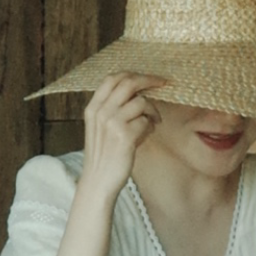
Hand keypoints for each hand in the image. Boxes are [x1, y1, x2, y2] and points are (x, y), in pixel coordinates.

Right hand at [79, 73, 165, 201]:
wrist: (98, 180)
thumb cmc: (104, 155)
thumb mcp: (100, 127)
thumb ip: (113, 109)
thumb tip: (139, 94)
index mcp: (93, 108)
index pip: (112, 79)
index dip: (133, 74)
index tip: (148, 78)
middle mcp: (101, 112)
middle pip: (128, 83)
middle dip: (149, 80)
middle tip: (163, 83)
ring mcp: (112, 123)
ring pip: (141, 102)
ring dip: (153, 110)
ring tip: (154, 120)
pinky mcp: (125, 136)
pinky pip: (146, 121)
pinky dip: (150, 125)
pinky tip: (147, 134)